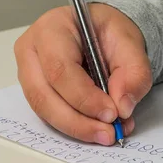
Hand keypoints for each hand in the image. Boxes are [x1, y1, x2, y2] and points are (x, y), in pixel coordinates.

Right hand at [14, 4, 151, 144]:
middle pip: (44, 95)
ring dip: (76, 128)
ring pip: (44, 110)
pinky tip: (98, 129)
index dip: (85, 97)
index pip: (60, 69)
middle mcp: (32, 51)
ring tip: (106, 134)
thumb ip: (134, 73)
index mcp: (52, 29)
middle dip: (78, 121)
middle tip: (108, 133)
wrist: (102, 33)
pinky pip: (49, 115)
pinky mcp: (35, 91)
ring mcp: (28, 73)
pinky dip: (75, 127)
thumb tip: (123, 107)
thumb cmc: (109, 32)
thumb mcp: (131, 43)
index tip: (111, 113)